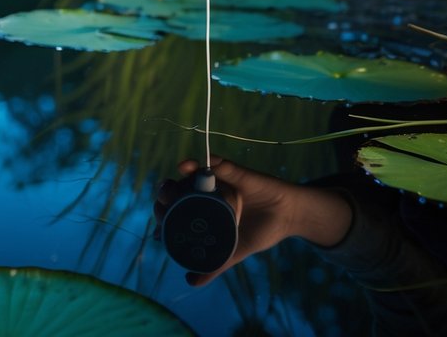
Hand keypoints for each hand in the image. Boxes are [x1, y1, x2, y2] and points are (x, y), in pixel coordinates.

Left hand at [154, 158, 352, 286]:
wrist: (287, 217)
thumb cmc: (258, 231)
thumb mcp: (234, 251)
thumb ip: (215, 264)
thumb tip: (191, 282)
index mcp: (201, 210)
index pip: (173, 210)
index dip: (161, 216)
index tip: (159, 232)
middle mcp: (204, 194)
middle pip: (175, 192)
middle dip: (164, 199)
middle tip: (163, 210)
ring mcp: (216, 182)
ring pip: (188, 178)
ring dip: (175, 181)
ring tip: (169, 189)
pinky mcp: (231, 172)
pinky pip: (214, 165)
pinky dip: (201, 164)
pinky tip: (187, 167)